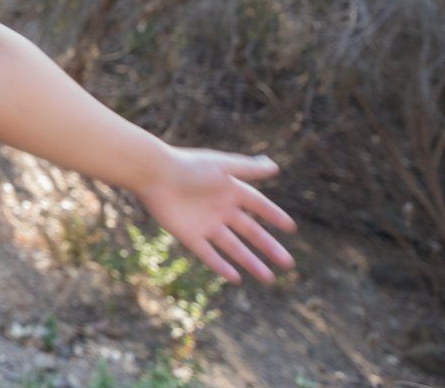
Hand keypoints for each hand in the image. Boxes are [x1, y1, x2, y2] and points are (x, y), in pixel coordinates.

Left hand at [131, 145, 297, 283]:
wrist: (153, 174)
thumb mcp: (222, 166)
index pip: (257, 205)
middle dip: (268, 247)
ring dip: (250, 262)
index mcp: (229, 189)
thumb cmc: (188, 166)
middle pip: (250, 231)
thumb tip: (274, 167)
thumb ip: (248, 169)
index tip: (290, 228)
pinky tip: (236, 278)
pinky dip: (221, 266)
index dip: (273, 215)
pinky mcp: (189, 235)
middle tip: (288, 264)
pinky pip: (208, 254)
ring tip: (268, 278)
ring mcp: (205, 224)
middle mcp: (220, 208)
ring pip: (233, 247)